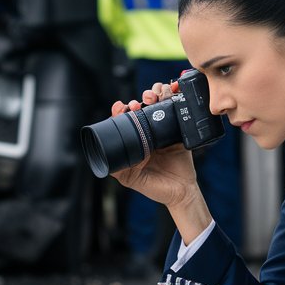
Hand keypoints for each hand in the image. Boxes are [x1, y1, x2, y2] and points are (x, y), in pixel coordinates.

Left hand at [110, 80, 200, 208]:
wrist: (179, 193)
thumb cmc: (155, 187)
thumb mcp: (130, 179)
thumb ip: (118, 169)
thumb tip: (104, 156)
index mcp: (136, 141)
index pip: (126, 118)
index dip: (122, 109)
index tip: (121, 106)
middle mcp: (149, 132)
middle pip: (144, 106)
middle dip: (140, 99)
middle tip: (138, 104)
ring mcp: (165, 129)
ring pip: (159, 102)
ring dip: (154, 93)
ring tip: (152, 97)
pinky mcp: (180, 129)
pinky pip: (177, 108)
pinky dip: (173, 95)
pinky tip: (170, 91)